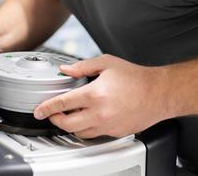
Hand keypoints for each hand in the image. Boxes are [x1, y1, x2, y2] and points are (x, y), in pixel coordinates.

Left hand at [33, 54, 168, 137]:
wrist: (158, 93)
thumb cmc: (134, 77)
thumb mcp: (105, 63)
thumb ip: (82, 66)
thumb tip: (65, 69)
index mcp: (94, 94)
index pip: (63, 104)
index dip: (47, 107)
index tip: (39, 109)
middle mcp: (100, 113)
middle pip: (67, 124)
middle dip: (55, 120)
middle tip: (50, 113)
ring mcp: (108, 125)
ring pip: (80, 133)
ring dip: (69, 126)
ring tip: (66, 116)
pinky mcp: (115, 133)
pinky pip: (94, 135)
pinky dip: (85, 129)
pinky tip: (85, 119)